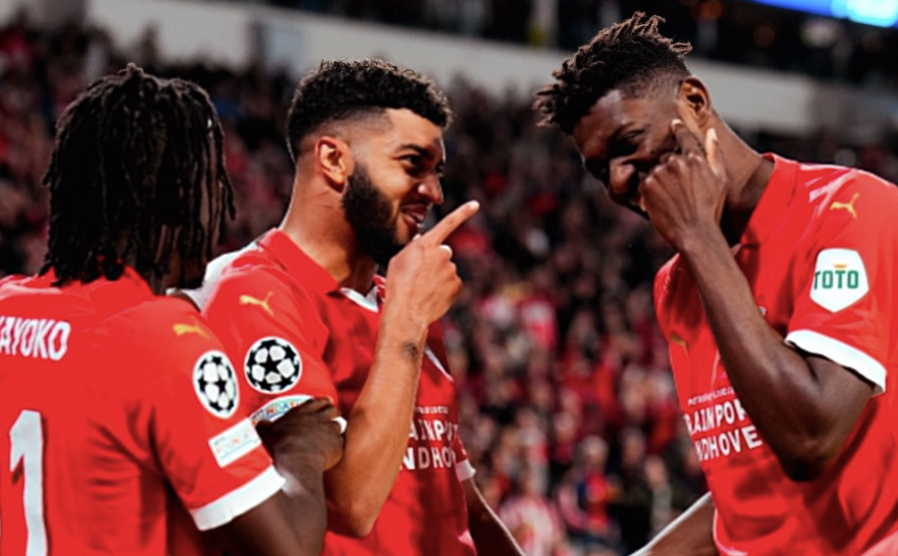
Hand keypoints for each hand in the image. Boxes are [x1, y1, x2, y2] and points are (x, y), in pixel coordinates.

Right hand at [256, 397, 343, 470]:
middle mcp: (319, 418)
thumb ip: (264, 426)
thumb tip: (259, 424)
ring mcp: (330, 431)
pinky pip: (340, 442)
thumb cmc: (280, 447)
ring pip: (338, 425)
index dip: (322, 402)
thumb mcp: (267, 433)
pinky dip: (337, 445)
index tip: (326, 402)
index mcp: (303, 412)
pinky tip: (333, 450)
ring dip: (335, 429)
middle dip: (334, 412)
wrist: (296, 462)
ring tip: (333, 434)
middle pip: (332, 410)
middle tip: (334, 415)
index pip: (316, 402)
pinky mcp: (337, 445)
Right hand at [383, 200, 479, 327]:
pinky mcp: (457, 284)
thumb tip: (422, 241)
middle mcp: (442, 254)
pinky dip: (445, 288)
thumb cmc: (398, 286)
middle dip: (436, 260)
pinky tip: (432, 295)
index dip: (463, 212)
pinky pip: (452, 283)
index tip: (476, 204)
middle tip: (421, 275)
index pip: (447, 223)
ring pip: (447, 269)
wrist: (406, 312)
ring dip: (439, 276)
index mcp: (426, 245)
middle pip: (443, 252)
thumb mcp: (398, 260)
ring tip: (423, 288)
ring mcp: (451, 269)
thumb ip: (413, 247)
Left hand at [640, 120, 726, 250]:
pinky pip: (644, 180)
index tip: (673, 123)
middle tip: (678, 192)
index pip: (683, 136)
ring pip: (655, 169)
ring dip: (659, 180)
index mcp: (695, 158)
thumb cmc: (711, 209)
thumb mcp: (720, 180)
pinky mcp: (647, 184)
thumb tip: (711, 132)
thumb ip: (714, 153)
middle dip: (670, 170)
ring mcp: (660, 172)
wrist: (695, 233)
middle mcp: (676, 161)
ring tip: (671, 200)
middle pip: (667, 157)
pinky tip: (661, 203)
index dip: (678, 129)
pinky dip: (649, 190)